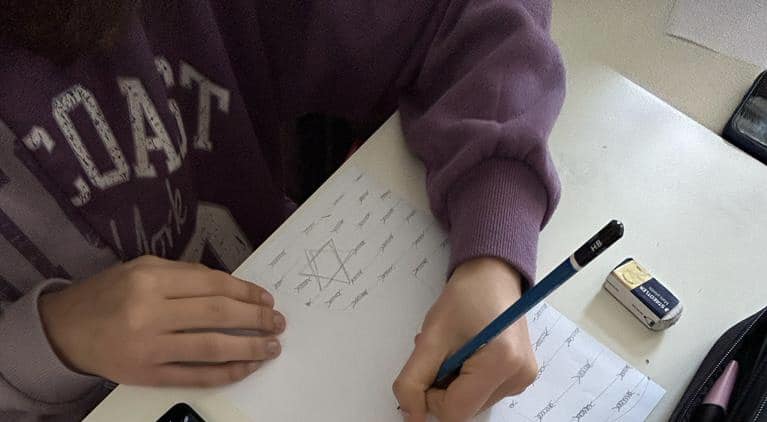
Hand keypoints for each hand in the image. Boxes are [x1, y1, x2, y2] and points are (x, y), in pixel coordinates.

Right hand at [38, 255, 285, 386]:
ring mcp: (148, 347)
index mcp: (150, 280)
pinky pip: (194, 376)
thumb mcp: (140, 268)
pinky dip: (225, 373)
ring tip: (271, 346)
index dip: (246, 292)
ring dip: (249, 348)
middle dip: (255, 319)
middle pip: (217, 315)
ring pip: (211, 347)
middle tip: (278, 322)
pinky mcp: (146, 375)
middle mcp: (150, 313)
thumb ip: (183, 273)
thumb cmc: (106, 295)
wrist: (64, 330)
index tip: (266, 298)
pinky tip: (246, 367)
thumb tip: (229, 286)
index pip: (213, 285)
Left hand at [393, 257, 536, 421]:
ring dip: (453, 384)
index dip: (430, 398)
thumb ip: (413, 381)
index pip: (455, 411)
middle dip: (442, 387)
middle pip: (464, 409)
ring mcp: (523, 378)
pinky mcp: (521, 376)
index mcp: (501, 363)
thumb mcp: (430, 337)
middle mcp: (518, 376)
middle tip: (438, 353)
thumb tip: (411, 416)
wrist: (492, 276)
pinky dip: (466, 381)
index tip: (424, 370)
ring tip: (453, 350)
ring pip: (472, 403)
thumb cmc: (464, 297)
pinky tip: (466, 354)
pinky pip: (483, 394)